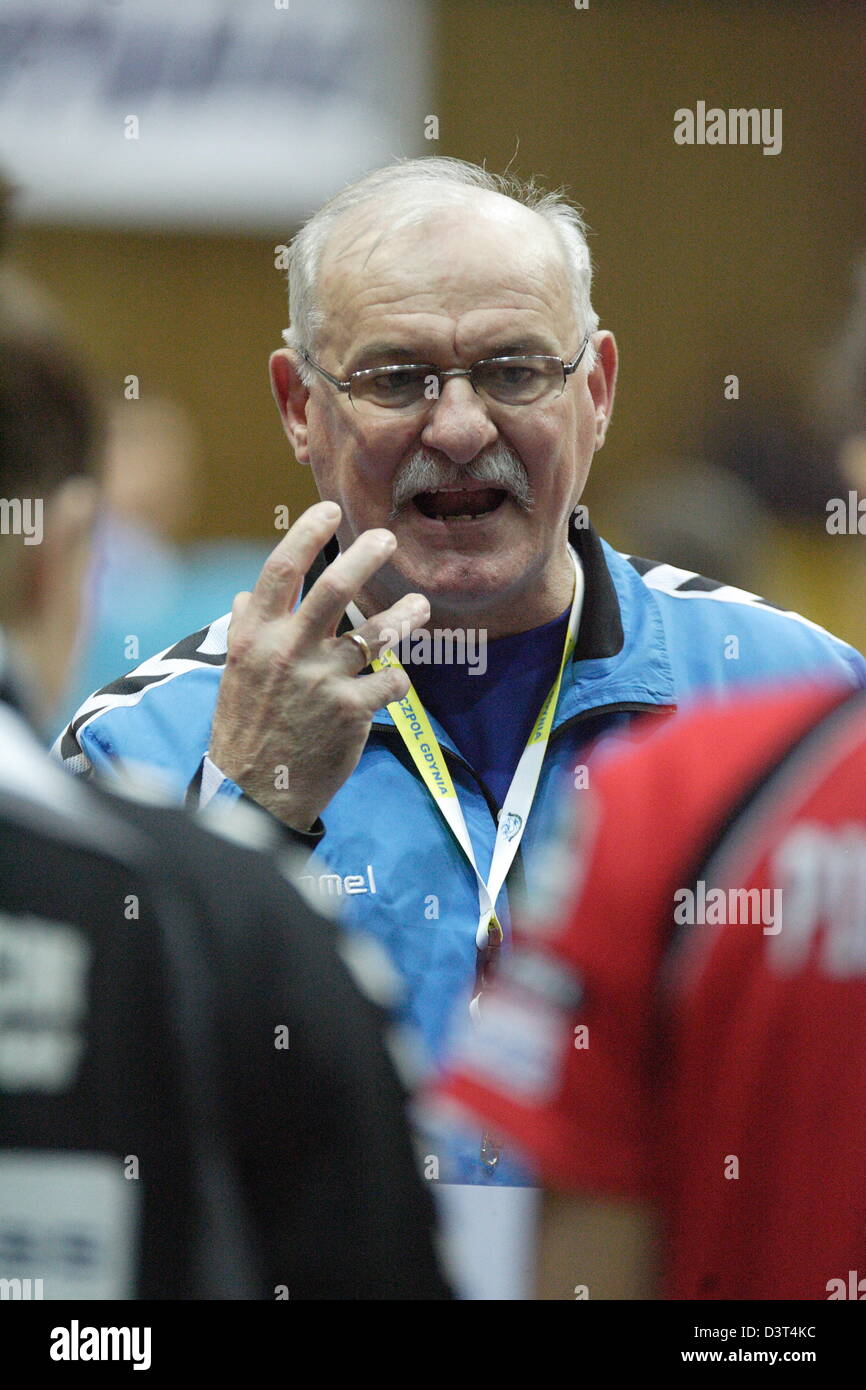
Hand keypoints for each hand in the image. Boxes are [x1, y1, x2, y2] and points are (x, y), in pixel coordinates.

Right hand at [209, 501, 427, 830]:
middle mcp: (287, 651)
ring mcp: (321, 680)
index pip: (281, 569)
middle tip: (388, 539)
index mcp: (255, 636)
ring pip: (376, 633)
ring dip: (404, 616)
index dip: (307, 532)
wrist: (257, 790)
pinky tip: (395, 683)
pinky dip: (397, 681)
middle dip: (366, 555)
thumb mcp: (235, 673)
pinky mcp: (351, 711)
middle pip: (334, 587)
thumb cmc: (246, 726)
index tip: (330, 509)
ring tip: (419, 607)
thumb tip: (248, 595)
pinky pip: (391, 682)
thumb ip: (246, 629)